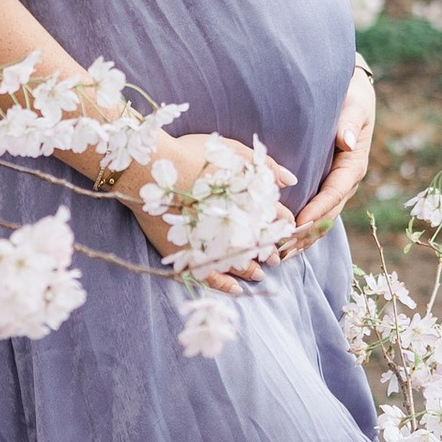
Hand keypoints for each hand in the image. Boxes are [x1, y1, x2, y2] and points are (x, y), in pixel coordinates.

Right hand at [119, 128, 289, 285]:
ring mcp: (213, 245)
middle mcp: (236, 228)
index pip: (278, 219)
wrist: (151, 168)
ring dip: (252, 270)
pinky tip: (237, 290)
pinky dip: (226, 286)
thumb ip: (265, 165)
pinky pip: (212, 278)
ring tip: (258, 274)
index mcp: (250, 203)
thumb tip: (291, 181)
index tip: (284, 231)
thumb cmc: (192, 154)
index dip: (284, 227)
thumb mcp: (233, 151)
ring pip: (241, 265)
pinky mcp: (189, 256)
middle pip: (262, 246)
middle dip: (271, 253)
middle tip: (275, 259)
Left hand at [282, 61, 375, 249]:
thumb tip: (347, 142)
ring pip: (320, 218)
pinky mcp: (323, 184)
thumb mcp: (355, 104)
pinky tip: (282, 241)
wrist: (351, 91)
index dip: (317, 210)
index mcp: (354, 164)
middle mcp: (346, 180)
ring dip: (302, 237)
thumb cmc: (352, 95)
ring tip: (279, 253)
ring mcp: (335, 185)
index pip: (335, 193)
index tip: (298, 223)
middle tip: (282, 247)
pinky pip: (313, 211)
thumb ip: (349, 122)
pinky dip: (300, 228)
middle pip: (327, 214)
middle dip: (306, 232)